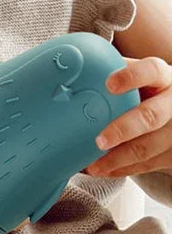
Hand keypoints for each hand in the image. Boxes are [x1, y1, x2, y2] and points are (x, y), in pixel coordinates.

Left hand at [84, 56, 171, 177]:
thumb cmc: (148, 84)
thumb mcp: (138, 70)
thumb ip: (112, 66)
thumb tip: (71, 63)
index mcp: (163, 75)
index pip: (151, 71)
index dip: (131, 78)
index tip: (109, 84)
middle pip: (151, 117)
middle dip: (123, 130)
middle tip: (99, 140)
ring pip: (150, 147)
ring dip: (119, 159)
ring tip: (94, 165)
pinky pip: (150, 163)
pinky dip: (124, 169)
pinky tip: (103, 170)